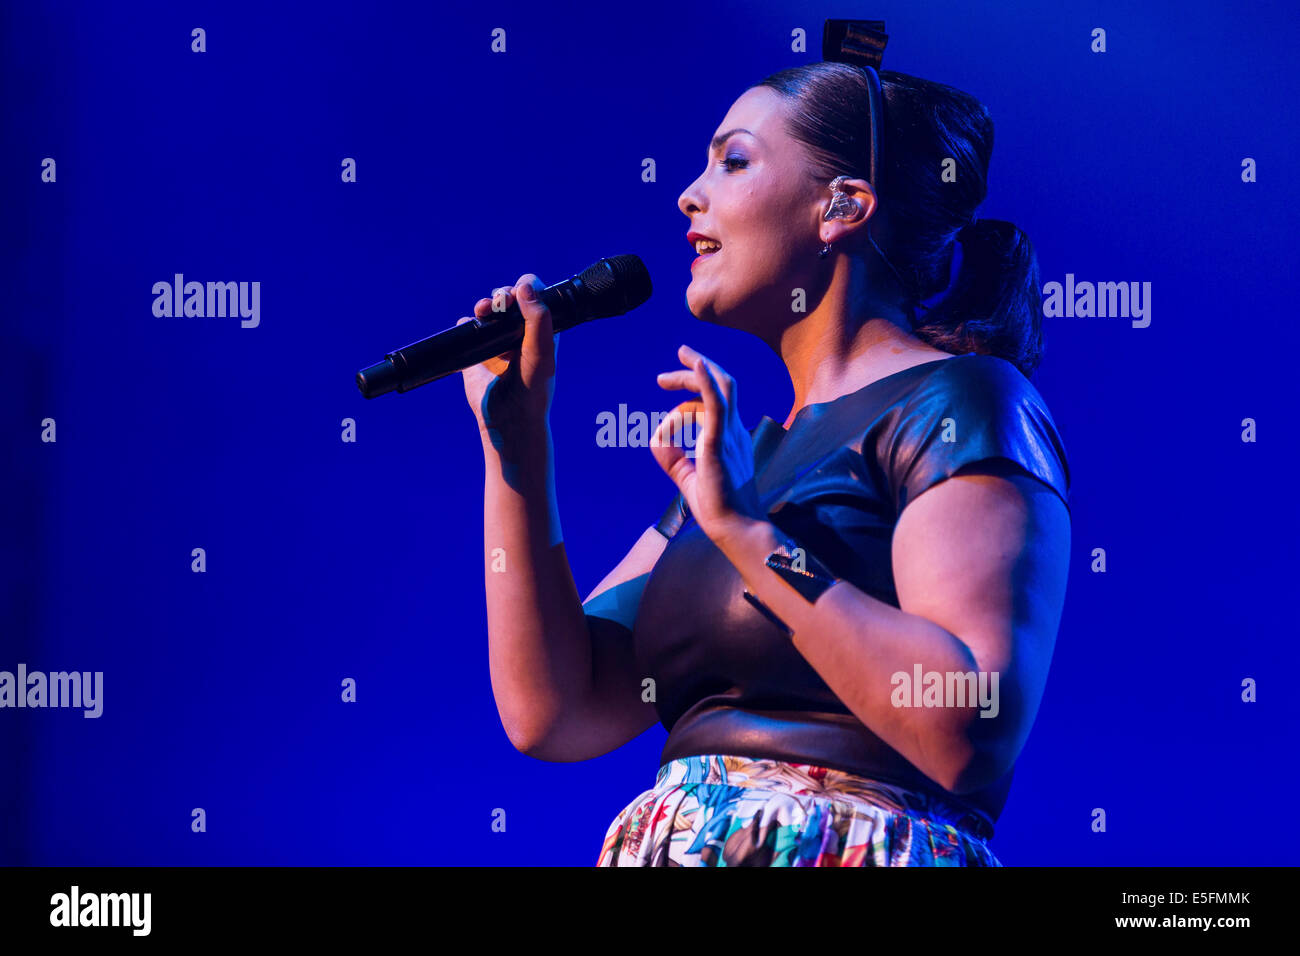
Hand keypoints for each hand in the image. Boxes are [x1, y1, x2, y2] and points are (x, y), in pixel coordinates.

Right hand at [458, 274, 558, 449]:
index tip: (518, 294)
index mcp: (541, 331)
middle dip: (502, 294)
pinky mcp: (476, 352)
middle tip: (499, 302)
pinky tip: (471, 329)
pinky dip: (466, 323)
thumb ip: (538, 320)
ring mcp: (497, 342)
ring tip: (483, 310)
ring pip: (488, 310)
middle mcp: (519, 333)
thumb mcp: (541, 353)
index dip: (526, 288)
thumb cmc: (532, 389)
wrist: (508, 419)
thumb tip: (525, 286)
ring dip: (484, 304)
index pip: (535, 296)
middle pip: (509, 298)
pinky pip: (467, 327)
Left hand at [651, 345, 764, 543]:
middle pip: (719, 386)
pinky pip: (717, 404)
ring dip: (699, 368)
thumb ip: (673, 459)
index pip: (707, 407)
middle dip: (693, 373)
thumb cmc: (718, 509)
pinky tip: (695, 365)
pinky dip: (706, 381)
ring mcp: (730, 435)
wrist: (735, 529)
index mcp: (729, 438)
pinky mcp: (720, 442)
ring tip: (681, 355)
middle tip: (663, 375)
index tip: (661, 430)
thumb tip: (655, 437)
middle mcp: (734, 431)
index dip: (680, 410)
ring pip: (721, 386)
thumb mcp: (688, 478)